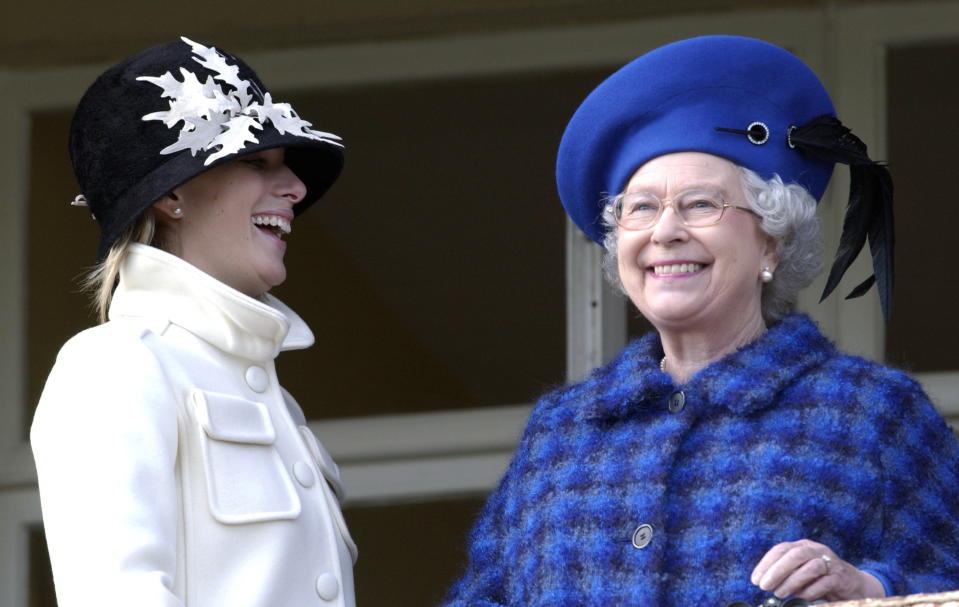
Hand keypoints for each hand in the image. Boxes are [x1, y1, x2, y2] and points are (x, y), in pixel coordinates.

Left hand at [750, 539, 885, 601]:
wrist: (851, 584)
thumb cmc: (820, 577)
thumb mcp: (800, 571)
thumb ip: (785, 573)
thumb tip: (763, 581)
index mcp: (803, 546)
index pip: (781, 549)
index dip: (766, 564)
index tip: (755, 579)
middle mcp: (816, 550)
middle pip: (795, 555)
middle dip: (777, 570)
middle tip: (764, 586)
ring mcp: (830, 562)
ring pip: (811, 567)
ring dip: (792, 581)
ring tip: (780, 593)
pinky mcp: (841, 577)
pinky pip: (825, 582)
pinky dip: (811, 591)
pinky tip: (802, 597)